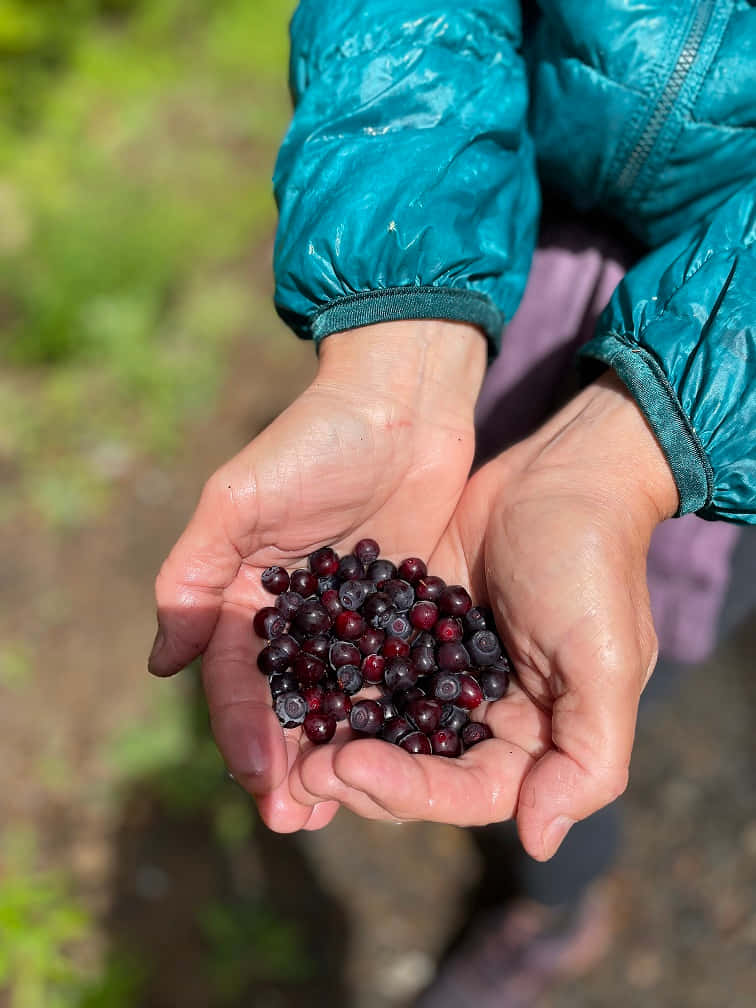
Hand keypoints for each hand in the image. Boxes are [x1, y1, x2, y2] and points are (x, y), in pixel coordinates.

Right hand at [148, 320, 486, 831]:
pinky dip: (394, 719)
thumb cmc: (313, 441)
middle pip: (285, 704)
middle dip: (287, 763)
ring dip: (338, 756)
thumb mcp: (238, 499)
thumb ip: (195, 577)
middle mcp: (295, 618)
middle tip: (299, 819)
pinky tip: (405, 759)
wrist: (400, 404)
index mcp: (244, 597)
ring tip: (343, 810)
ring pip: (339, 703)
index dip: (243, 731)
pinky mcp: (406, 614)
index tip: (263, 778)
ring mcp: (353, 622)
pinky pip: (396, 677)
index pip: (236, 679)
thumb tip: (161, 663)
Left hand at [289, 373, 678, 858]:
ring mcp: (443, 672)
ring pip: (383, 726)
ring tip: (282, 744)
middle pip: (415, 770)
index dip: (406, 790)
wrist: (564, 473)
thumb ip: (587, 757)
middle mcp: (485, 716)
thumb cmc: (589, 566)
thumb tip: (537, 841)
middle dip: (358, 775)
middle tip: (301, 767)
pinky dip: (334, 682)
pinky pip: (368, 668)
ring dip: (335, 741)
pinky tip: (290, 685)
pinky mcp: (412, 629)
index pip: (466, 792)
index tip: (347, 766)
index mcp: (534, 737)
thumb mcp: (604, 659)